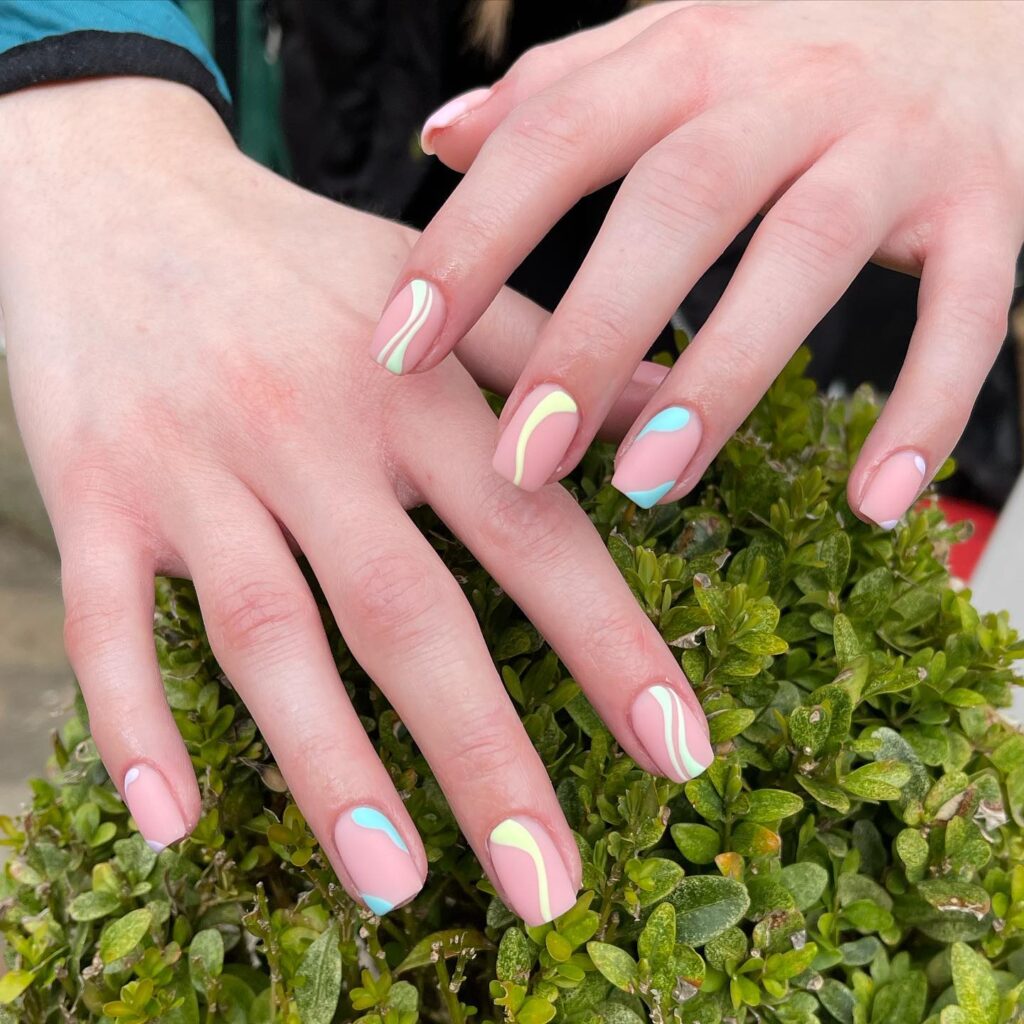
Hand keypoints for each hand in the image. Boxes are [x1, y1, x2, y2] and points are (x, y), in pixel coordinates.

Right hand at [0, 78, 709, 924]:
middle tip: (551, 888)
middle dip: (487, 754)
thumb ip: (539, 345)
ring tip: (395, 888)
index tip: (682, 753)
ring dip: (328, 768)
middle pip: (407, 611)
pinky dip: (131, 724)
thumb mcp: (426, 277)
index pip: (533, 529)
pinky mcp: (91, 493)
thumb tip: (661, 408)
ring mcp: (193, 467)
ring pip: (263, 633)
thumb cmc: (291, 250)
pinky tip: (174, 824)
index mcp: (410, 383)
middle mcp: (310, 431)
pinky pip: (104, 621)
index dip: (614, 643)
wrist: (116, 187)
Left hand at [379, 0, 1023, 524]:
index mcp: (691, 53)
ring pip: (808, 257)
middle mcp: (792, 84)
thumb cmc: (789, 52)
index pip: (556, 136)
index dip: (472, 242)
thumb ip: (559, 91)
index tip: (400, 349)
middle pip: (678, 202)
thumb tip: (442, 143)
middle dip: (590, 336)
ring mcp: (896, 145)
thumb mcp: (667, 47)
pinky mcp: (990, 204)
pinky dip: (926, 409)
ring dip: (726, 378)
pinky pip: (968, 311)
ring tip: (647, 485)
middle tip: (521, 462)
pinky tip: (873, 504)